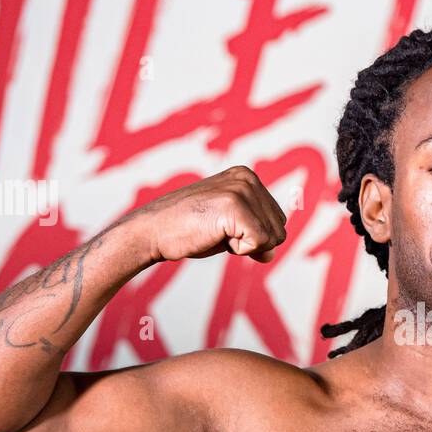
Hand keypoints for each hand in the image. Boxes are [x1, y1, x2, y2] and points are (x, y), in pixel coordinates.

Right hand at [138, 166, 287, 262]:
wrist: (153, 231)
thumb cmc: (187, 230)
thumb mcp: (229, 229)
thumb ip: (255, 235)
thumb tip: (271, 255)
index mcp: (247, 177)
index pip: (277, 221)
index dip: (253, 237)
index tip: (222, 227)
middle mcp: (247, 178)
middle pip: (279, 230)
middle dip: (252, 242)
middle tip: (217, 231)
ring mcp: (241, 190)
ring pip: (272, 238)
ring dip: (244, 246)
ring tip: (215, 232)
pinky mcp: (235, 206)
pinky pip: (260, 243)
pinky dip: (240, 250)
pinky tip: (216, 236)